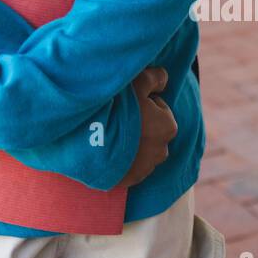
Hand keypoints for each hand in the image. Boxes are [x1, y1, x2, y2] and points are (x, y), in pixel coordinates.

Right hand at [118, 67, 177, 186]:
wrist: (89, 141)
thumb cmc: (117, 108)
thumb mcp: (136, 83)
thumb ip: (154, 77)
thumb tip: (164, 78)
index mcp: (168, 126)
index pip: (158, 108)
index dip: (142, 102)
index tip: (127, 103)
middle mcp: (162, 151)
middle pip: (151, 130)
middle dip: (139, 124)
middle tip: (117, 116)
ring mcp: (145, 168)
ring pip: (141, 149)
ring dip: (131, 142)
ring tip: (110, 132)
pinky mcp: (129, 181)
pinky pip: (129, 166)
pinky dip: (122, 159)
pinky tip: (108, 148)